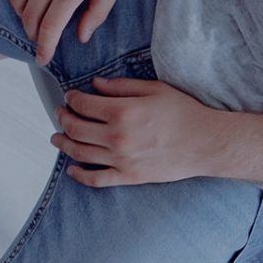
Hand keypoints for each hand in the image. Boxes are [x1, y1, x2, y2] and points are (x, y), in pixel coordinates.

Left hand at [52, 78, 224, 187]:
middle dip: (63, 119)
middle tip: (60, 114)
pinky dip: (79, 175)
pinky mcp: (127, 176)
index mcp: (123, 112)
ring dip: (63, 144)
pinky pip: (95, 179)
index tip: (69, 97)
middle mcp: (117, 137)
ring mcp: (120, 159)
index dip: (72, 100)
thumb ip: (122, 86)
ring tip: (57, 138)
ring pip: (79, 153)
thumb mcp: (155, 89)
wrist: (205, 143)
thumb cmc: (184, 113)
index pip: (83, 105)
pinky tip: (71, 168)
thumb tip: (95, 83)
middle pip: (76, 129)